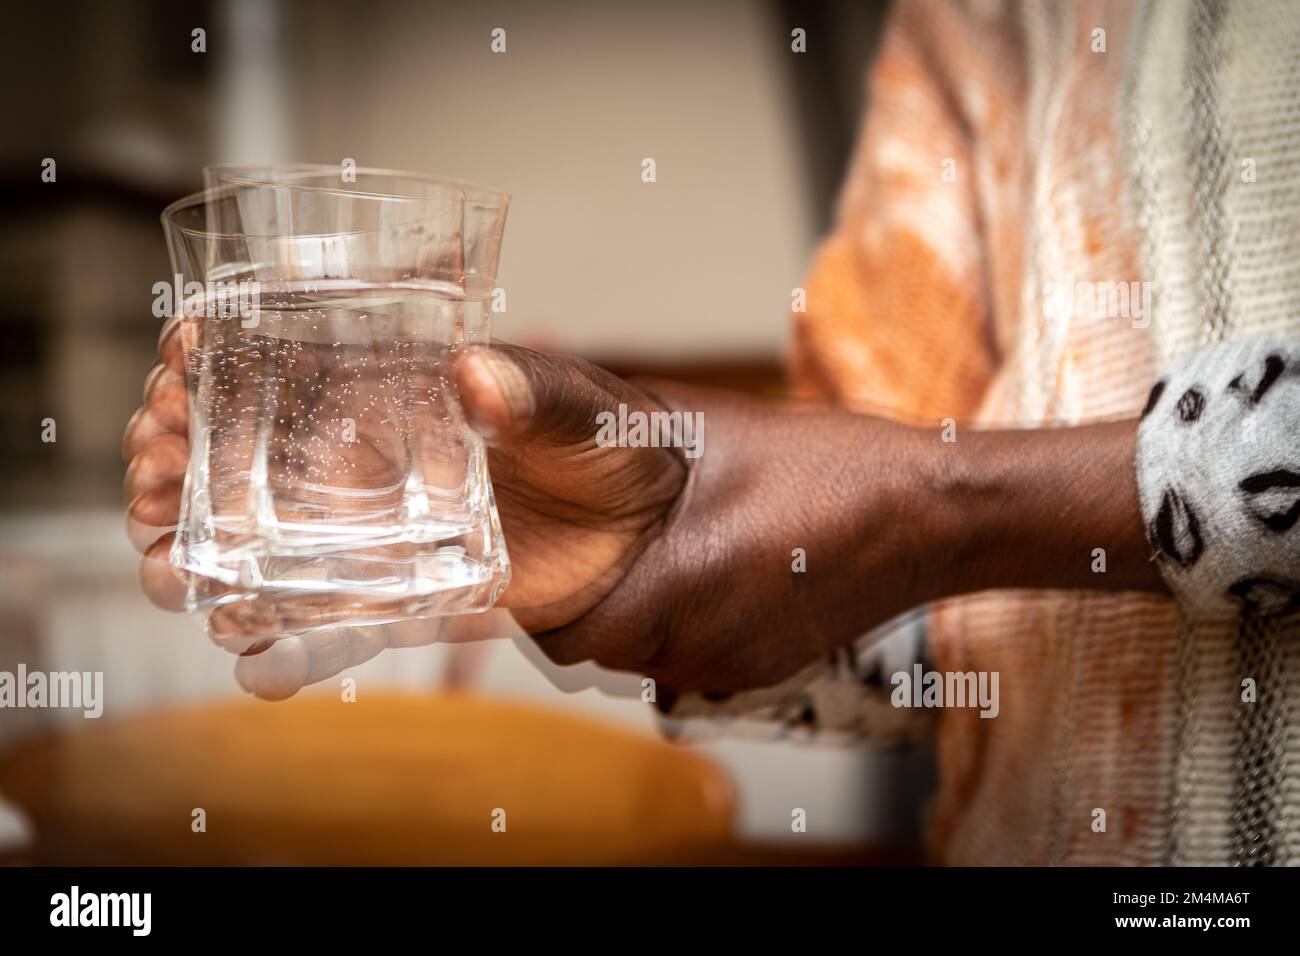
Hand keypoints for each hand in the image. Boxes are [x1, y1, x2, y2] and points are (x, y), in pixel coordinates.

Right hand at [124, 320, 687, 692]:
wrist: (653, 534)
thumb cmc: (619, 448)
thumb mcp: (587, 412)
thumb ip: (536, 395)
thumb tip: (475, 376)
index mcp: (398, 387)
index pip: (283, 358)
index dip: (215, 354)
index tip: (176, 363)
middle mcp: (372, 454)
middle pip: (243, 449)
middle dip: (176, 454)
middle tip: (148, 471)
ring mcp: (380, 527)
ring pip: (264, 536)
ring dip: (200, 548)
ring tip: (166, 563)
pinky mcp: (406, 592)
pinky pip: (328, 617)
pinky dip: (281, 638)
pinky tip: (242, 648)